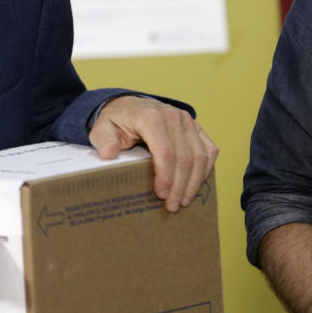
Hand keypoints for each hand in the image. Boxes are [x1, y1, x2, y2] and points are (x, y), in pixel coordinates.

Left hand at [89, 95, 217, 211]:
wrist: (129, 106)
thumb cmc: (117, 120)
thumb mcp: (102, 128)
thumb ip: (104, 140)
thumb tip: (109, 154)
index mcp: (150, 117)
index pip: (165, 152)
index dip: (166, 177)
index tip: (161, 195)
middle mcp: (173, 116)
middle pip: (184, 158)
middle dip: (180, 186)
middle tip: (172, 206)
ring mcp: (187, 121)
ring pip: (200, 157)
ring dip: (194, 182)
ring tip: (183, 200)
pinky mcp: (196, 127)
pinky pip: (209, 151)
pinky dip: (206, 170)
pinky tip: (195, 185)